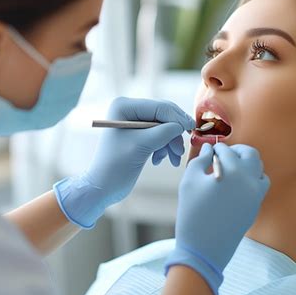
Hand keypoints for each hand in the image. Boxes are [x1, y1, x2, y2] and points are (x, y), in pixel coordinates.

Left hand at [53, 97, 194, 227]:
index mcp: (124, 106)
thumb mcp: (142, 145)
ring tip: (173, 160)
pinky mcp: (137, 134)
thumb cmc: (116, 165)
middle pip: (163, 116)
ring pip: (163, 128)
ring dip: (170, 144)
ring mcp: (133, 122)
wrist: (103, 187)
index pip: (159, 107)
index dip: (177, 118)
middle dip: (173, 134)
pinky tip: (159, 160)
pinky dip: (163, 148)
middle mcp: (128, 110)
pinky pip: (159, 136)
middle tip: (180, 151)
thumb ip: (164, 132)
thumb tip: (182, 125)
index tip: (192, 129)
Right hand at [165, 143, 269, 294]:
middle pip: (251, 154)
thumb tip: (208, 150)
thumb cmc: (192, 212)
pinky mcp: (256, 207)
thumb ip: (200, 160)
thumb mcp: (189, 181)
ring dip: (246, 164)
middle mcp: (249, 180)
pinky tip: (234, 184)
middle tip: (223, 154)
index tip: (209, 151)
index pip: (227, 151)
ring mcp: (256, 195)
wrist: (203, 248)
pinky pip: (259, 186)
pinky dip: (250, 179)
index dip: (216, 149)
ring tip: (229, 169)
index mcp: (233, 171)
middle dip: (237, 150)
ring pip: (259, 169)